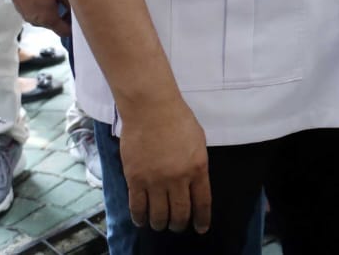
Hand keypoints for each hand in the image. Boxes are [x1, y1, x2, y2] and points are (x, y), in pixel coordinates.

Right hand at [3, 0, 70, 36]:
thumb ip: (70, 3)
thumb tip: (76, 10)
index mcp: (48, 19)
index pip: (64, 32)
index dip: (74, 29)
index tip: (80, 22)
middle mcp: (37, 22)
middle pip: (55, 25)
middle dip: (64, 17)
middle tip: (70, 4)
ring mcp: (28, 17)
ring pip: (46, 19)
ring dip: (53, 12)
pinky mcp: (23, 11)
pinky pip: (37, 13)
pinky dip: (43, 8)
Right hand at [120, 97, 209, 233]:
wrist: (151, 109)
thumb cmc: (178, 119)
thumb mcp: (198, 142)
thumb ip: (197, 164)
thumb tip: (194, 183)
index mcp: (198, 168)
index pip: (202, 202)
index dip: (202, 219)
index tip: (201, 229)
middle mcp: (178, 178)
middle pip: (180, 212)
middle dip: (179, 224)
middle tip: (177, 225)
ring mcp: (155, 180)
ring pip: (158, 214)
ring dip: (160, 223)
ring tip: (160, 224)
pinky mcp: (135, 179)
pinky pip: (137, 206)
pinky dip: (140, 217)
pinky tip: (142, 220)